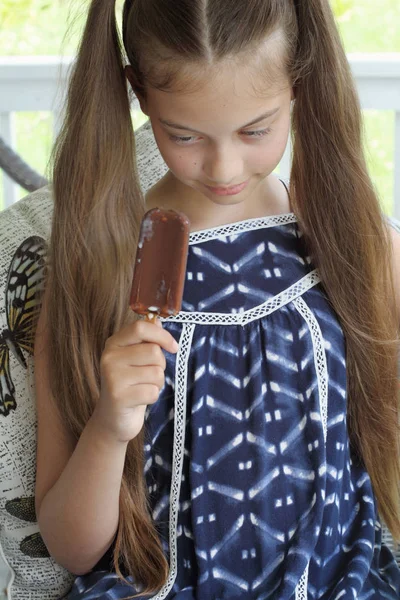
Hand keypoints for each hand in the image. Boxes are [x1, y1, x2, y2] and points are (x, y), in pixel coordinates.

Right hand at [91, 319, 177, 443]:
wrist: (112, 419)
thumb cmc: (129, 385)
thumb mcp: (135, 359)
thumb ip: (145, 340)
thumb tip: (157, 321)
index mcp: (114, 343)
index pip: (141, 328)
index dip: (162, 336)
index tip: (173, 347)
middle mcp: (109, 357)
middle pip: (154, 352)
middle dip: (160, 366)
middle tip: (148, 375)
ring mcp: (112, 377)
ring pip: (156, 372)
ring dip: (157, 383)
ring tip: (143, 387)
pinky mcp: (118, 397)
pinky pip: (152, 391)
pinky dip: (152, 397)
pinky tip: (140, 399)